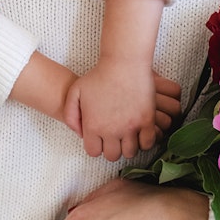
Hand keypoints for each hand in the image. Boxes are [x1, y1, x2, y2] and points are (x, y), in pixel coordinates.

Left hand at [63, 61, 179, 159]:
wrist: (123, 63)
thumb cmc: (99, 75)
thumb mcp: (75, 92)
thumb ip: (70, 115)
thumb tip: (79, 134)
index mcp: (94, 127)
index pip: (94, 152)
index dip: (97, 146)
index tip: (100, 138)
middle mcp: (112, 131)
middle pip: (113, 156)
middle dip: (112, 148)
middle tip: (115, 138)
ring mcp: (131, 127)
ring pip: (131, 152)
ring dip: (129, 146)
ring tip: (128, 135)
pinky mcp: (147, 121)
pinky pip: (148, 143)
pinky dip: (145, 141)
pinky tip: (141, 132)